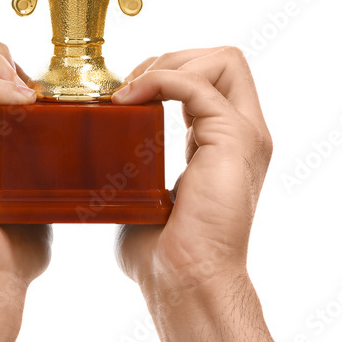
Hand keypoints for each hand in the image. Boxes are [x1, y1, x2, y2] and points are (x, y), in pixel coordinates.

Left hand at [112, 47, 271, 292]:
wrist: (183, 283)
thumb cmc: (162, 252)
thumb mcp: (146, 189)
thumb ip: (136, 160)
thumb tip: (97, 148)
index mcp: (226, 141)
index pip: (212, 76)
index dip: (171, 70)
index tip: (129, 92)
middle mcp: (244, 133)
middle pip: (225, 58)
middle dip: (173, 59)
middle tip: (130, 87)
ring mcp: (245, 135)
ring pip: (224, 59)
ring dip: (169, 64)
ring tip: (131, 92)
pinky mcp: (233, 140)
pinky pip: (198, 85)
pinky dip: (160, 81)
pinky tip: (129, 100)